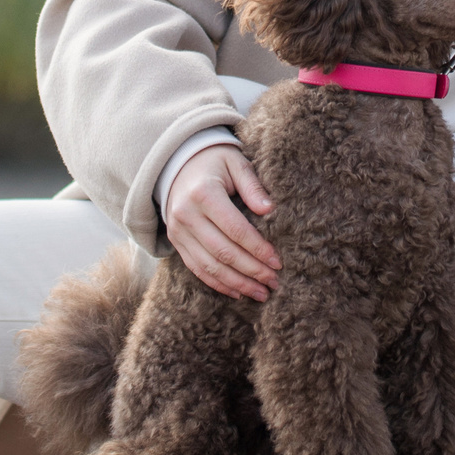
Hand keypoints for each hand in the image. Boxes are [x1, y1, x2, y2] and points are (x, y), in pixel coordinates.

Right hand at [164, 144, 280, 300]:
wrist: (177, 163)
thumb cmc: (214, 161)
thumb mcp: (235, 163)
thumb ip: (252, 185)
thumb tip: (270, 209)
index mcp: (203, 194)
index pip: (235, 229)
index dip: (258, 248)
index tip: (278, 262)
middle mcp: (186, 215)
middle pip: (223, 252)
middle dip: (251, 271)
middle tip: (274, 282)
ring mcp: (178, 231)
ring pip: (209, 266)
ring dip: (237, 283)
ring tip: (261, 293)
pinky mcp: (176, 241)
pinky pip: (197, 268)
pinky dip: (217, 283)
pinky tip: (237, 292)